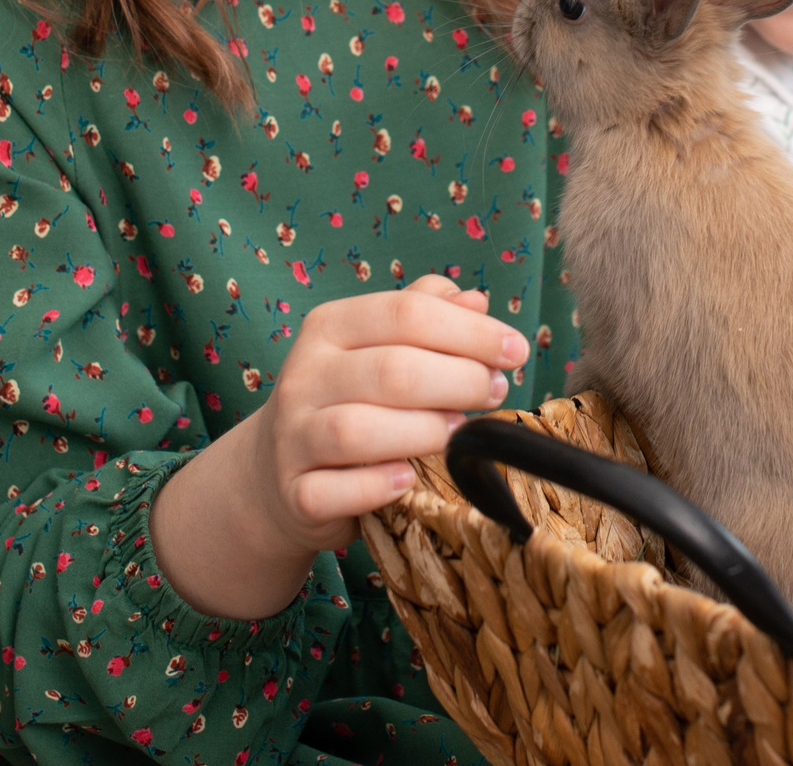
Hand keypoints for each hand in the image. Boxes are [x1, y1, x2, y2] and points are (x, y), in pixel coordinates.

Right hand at [150, 273, 526, 617]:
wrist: (278, 469)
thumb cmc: (350, 398)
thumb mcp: (379, 345)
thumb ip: (425, 315)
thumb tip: (475, 300)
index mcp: (330, 327)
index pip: (406, 313)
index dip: (470, 331)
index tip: (515, 351)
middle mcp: (305, 375)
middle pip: (392, 370)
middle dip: (459, 381)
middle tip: (496, 392)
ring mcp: (293, 436)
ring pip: (357, 431)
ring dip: (422, 432)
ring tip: (460, 435)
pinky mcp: (294, 491)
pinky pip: (333, 491)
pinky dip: (375, 487)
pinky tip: (407, 479)